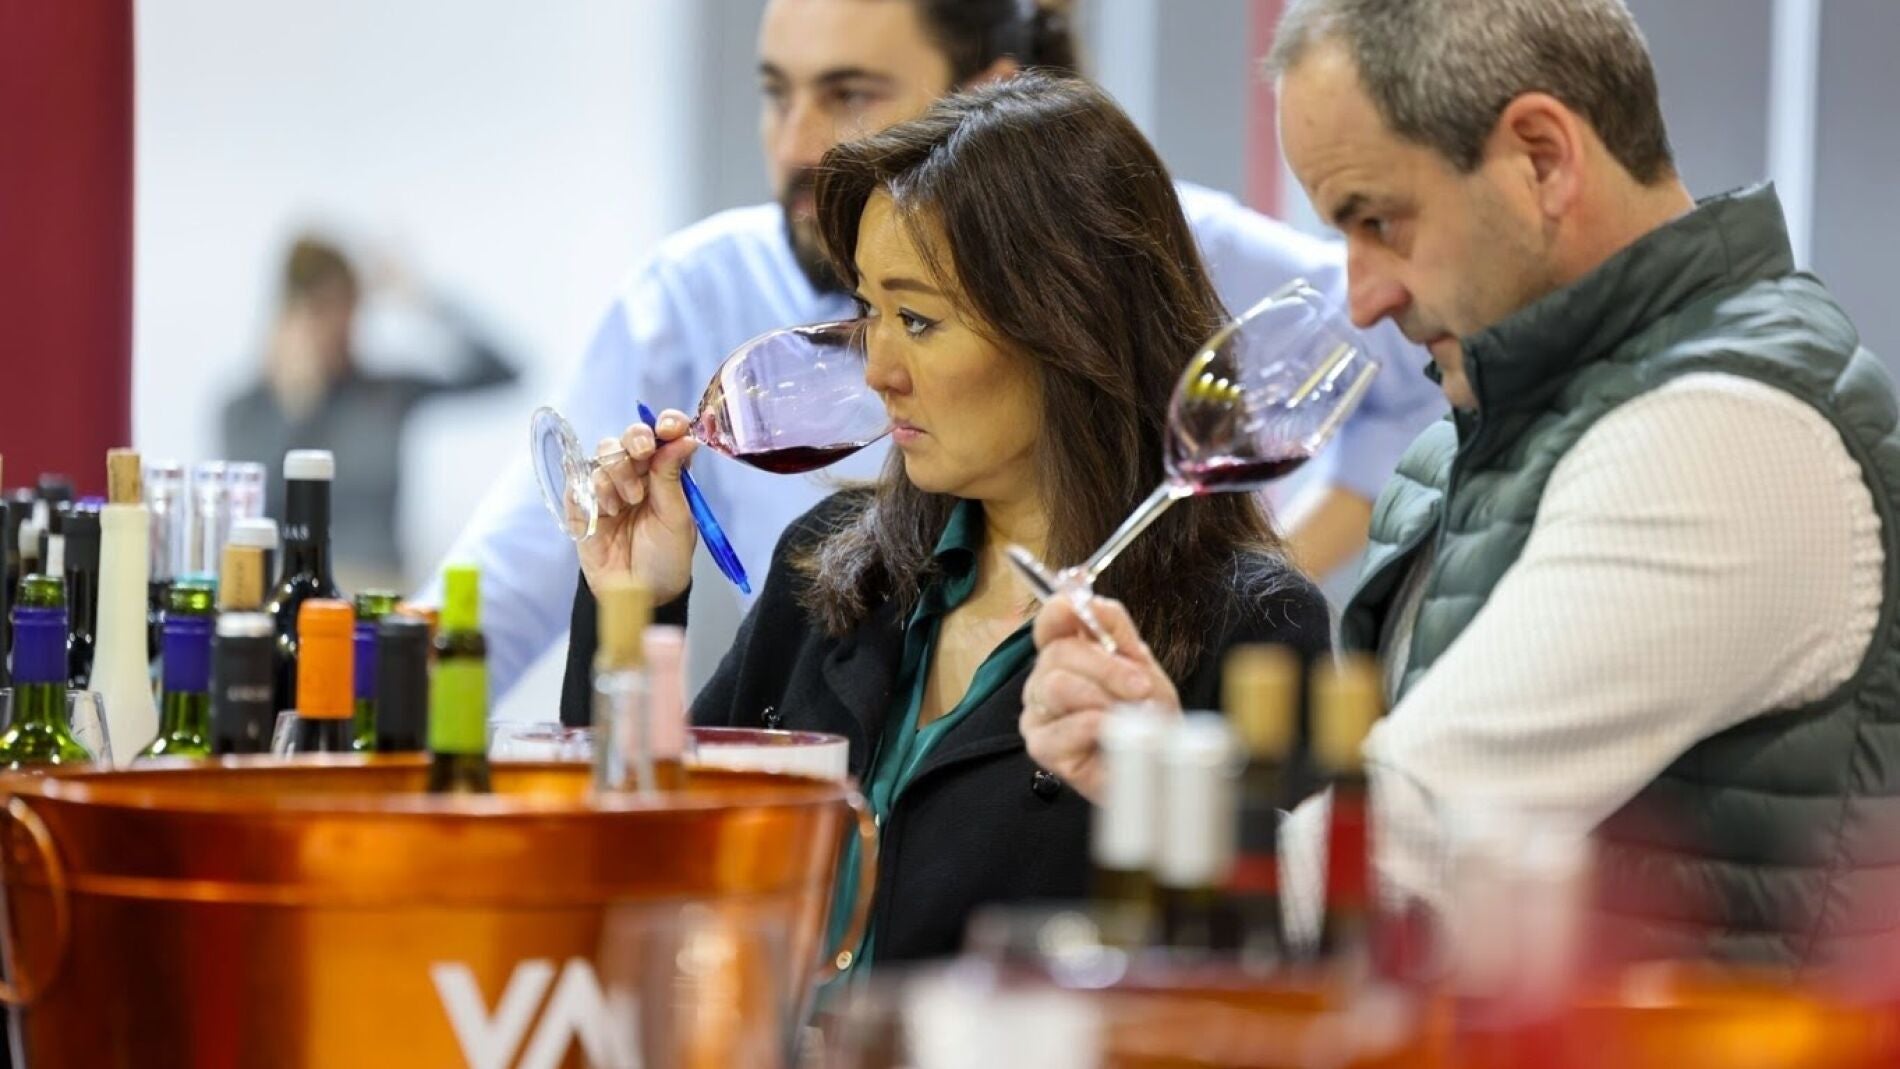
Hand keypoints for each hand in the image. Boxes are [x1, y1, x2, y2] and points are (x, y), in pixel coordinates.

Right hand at [574, 409, 698, 603]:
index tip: (670, 427)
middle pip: (629, 438)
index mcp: (666, 473)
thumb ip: (673, 478)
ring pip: (604, 456)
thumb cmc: (666, 557)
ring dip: (618, 474)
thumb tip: (684, 438)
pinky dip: (594, 491)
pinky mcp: (583, 504)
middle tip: (643, 454)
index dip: (666, 424)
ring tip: (629, 503)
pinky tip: (608, 511)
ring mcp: (609, 488)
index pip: (665, 436)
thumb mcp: (677, 518)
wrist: (640, 593)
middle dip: (636, 440)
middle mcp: (638, 474)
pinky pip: (579, 481)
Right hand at [1019, 594, 1179, 804]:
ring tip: (1130, 715)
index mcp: (1067, 652)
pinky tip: (1113, 735)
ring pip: (1056, 686)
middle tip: (1140, 687)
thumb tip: (1093, 601)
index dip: (1060, 610)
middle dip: (1106, 667)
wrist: (1160, 766)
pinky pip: (1062, 727)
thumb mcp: (1143, 665)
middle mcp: (1044, 679)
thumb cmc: (1148, 716)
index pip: (1050, 620)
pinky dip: (1095, 726)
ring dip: (1102, 697)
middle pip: (1058, 652)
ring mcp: (1038, 712)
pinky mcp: (1041, 746)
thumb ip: (1116, 630)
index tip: (1079, 608)